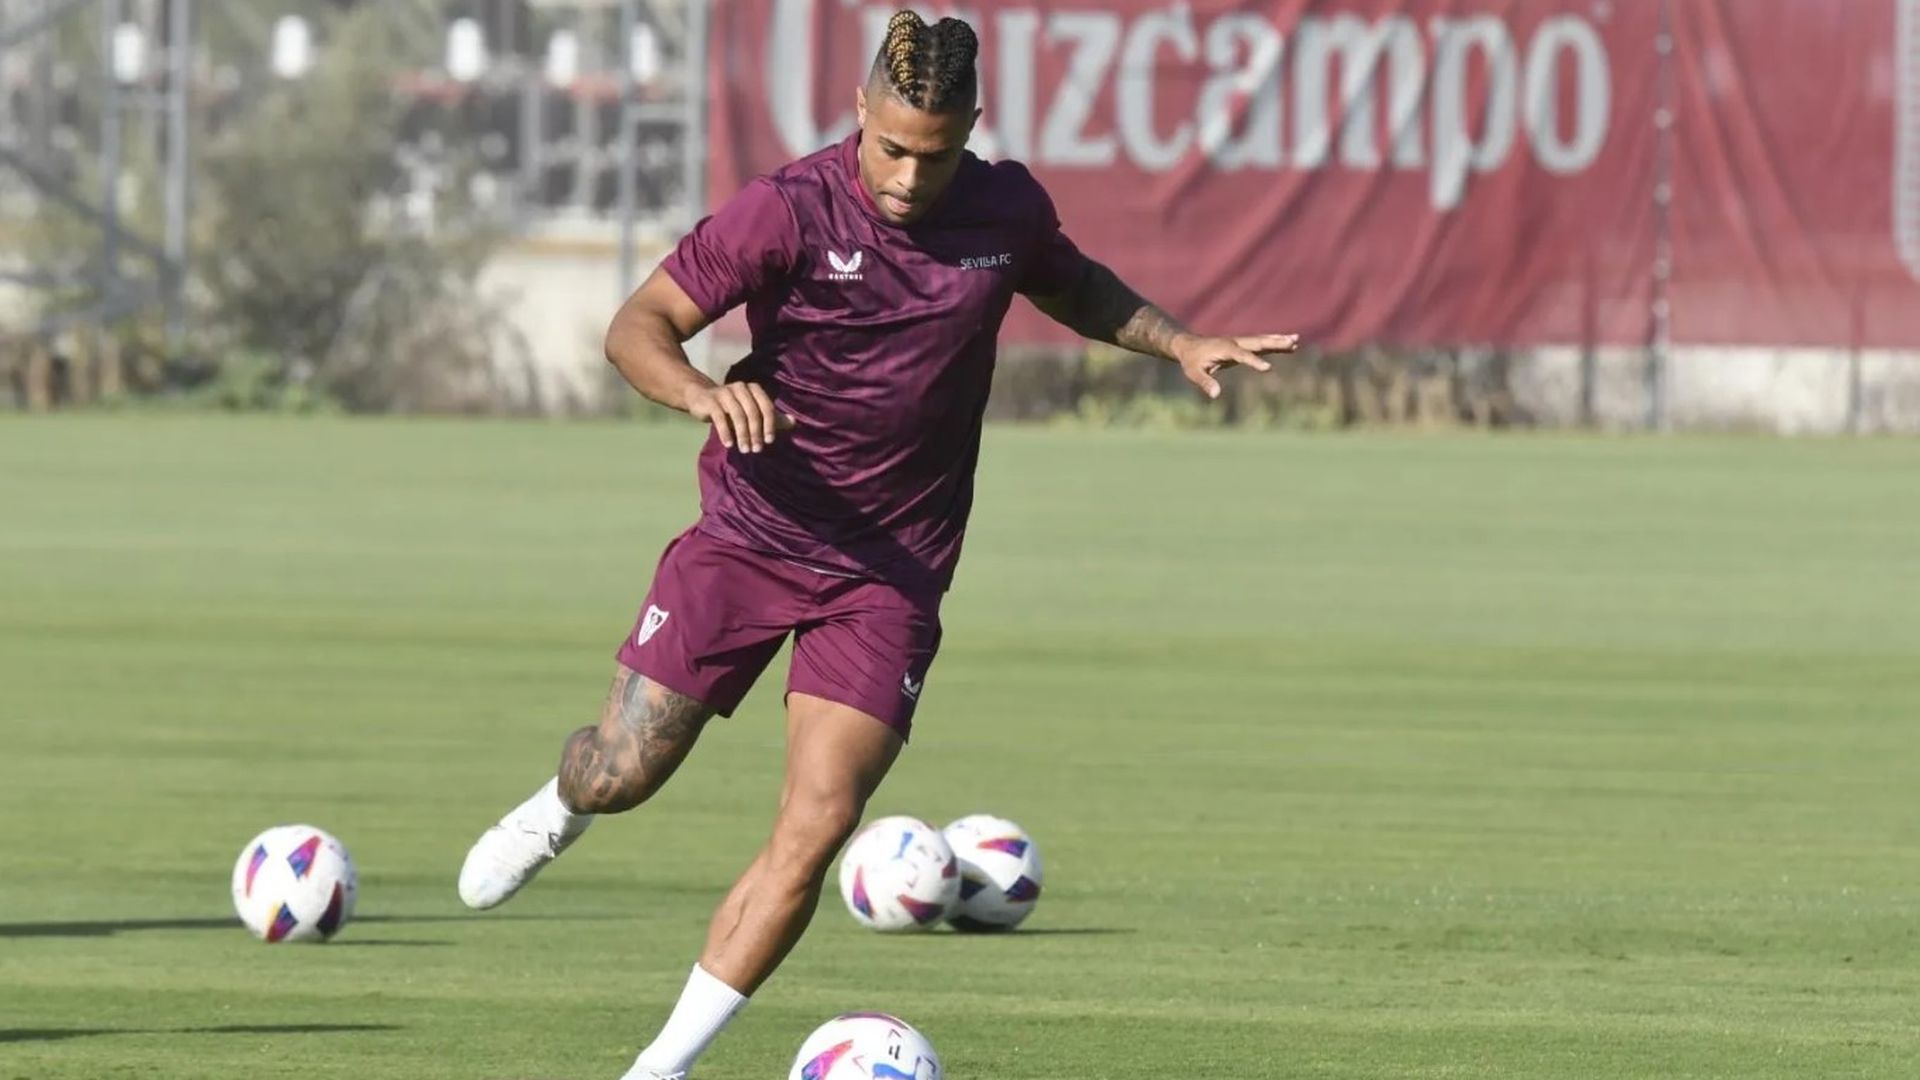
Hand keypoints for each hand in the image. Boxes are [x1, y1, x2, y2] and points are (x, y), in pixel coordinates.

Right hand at [686, 381, 794, 452]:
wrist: (702, 398)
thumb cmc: (732, 407)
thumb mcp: (753, 411)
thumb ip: (772, 417)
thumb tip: (793, 422)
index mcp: (754, 389)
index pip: (766, 407)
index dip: (770, 425)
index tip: (769, 441)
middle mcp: (741, 387)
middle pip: (753, 412)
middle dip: (756, 433)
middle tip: (756, 450)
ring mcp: (725, 392)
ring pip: (737, 415)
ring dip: (742, 435)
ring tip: (744, 450)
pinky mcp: (711, 400)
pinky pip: (720, 417)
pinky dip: (725, 432)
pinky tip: (729, 444)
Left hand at [1172, 333, 1299, 399]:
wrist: (1189, 346)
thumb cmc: (1191, 361)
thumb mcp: (1194, 373)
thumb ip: (1205, 383)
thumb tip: (1216, 395)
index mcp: (1224, 348)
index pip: (1242, 356)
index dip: (1255, 362)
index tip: (1268, 368)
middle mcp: (1235, 343)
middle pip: (1258, 342)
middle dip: (1275, 343)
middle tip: (1292, 342)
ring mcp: (1240, 342)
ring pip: (1262, 341)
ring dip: (1279, 340)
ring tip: (1296, 340)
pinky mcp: (1243, 346)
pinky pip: (1261, 344)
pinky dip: (1275, 344)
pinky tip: (1289, 345)